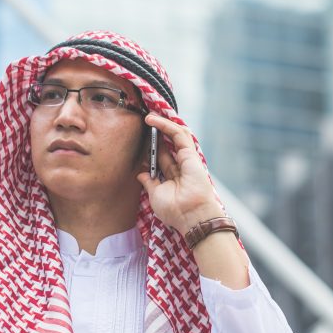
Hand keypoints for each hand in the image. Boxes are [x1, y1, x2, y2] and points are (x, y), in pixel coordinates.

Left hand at [137, 114, 223, 233]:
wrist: (189, 215)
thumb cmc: (174, 210)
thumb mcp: (155, 194)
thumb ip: (149, 182)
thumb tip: (141, 174)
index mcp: (173, 177)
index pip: (162, 156)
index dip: (152, 146)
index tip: (141, 138)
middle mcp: (180, 167)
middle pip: (168, 144)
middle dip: (157, 132)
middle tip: (144, 122)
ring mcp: (186, 159)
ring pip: (175, 135)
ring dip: (161, 124)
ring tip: (147, 117)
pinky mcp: (190, 154)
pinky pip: (178, 134)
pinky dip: (166, 125)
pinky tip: (153, 120)